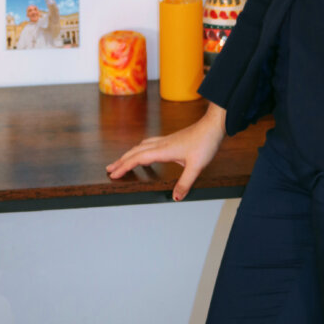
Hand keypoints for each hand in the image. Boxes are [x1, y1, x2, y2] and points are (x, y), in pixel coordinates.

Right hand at [106, 102, 225, 200]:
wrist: (213, 125)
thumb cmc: (205, 142)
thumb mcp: (197, 166)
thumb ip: (185, 182)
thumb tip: (176, 197)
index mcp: (164, 150)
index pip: (138, 159)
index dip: (124, 166)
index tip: (113, 174)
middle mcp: (162, 144)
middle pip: (136, 151)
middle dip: (122, 160)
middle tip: (109, 169)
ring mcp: (167, 140)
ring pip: (142, 146)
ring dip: (130, 153)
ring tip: (122, 161)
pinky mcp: (172, 139)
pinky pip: (150, 143)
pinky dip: (141, 149)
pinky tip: (144, 152)